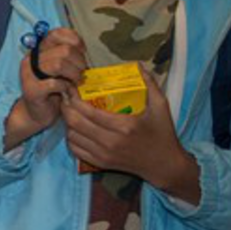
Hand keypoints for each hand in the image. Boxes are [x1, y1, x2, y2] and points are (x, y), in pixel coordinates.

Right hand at [7, 28, 82, 148]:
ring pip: (59, 64)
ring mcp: (29, 74)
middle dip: (79, 62)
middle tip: (82, 73)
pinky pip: (55, 83)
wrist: (36, 113)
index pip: (57, 33)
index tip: (82, 52)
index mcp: (39, 50)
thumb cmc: (52, 89)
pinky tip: (67, 91)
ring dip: (74, 74)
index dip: (74, 40)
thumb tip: (83, 50)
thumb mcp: (60, 69)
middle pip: (63, 50)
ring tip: (77, 81)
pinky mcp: (32, 90)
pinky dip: (66, 87)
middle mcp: (31, 58)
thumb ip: (67, 56)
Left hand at [61, 77, 199, 202]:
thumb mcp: (161, 106)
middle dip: (66, 107)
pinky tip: (76, 128)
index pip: (88, 111)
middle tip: (66, 97)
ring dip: (67, 122)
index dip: (75, 98)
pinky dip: (71, 137)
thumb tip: (138, 64)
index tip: (72, 88)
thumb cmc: (163, 133)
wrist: (164, 164)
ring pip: (72, 136)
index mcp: (124, 125)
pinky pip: (75, 149)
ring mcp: (104, 154)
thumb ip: (150, 84)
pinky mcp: (100, 163)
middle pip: (75, 122)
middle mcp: (110, 141)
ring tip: (70, 111)